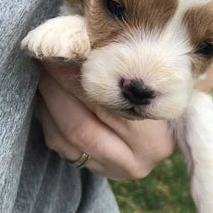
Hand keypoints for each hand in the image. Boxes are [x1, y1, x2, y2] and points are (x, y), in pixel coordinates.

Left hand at [38, 62, 212, 179]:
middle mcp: (139, 158)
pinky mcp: (100, 172)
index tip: (62, 52)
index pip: (109, 103)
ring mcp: (117, 169)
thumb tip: (90, 40)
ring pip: (69, 137)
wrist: (168, 127)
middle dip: (57, 88)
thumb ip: (145, 63)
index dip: (80, 75)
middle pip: (83, 122)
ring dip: (49, 103)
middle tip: (45, 61)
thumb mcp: (164, 77)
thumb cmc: (163, 91)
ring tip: (44, 75)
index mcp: (158, 135)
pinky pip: (62, 148)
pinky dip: (49, 120)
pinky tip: (48, 98)